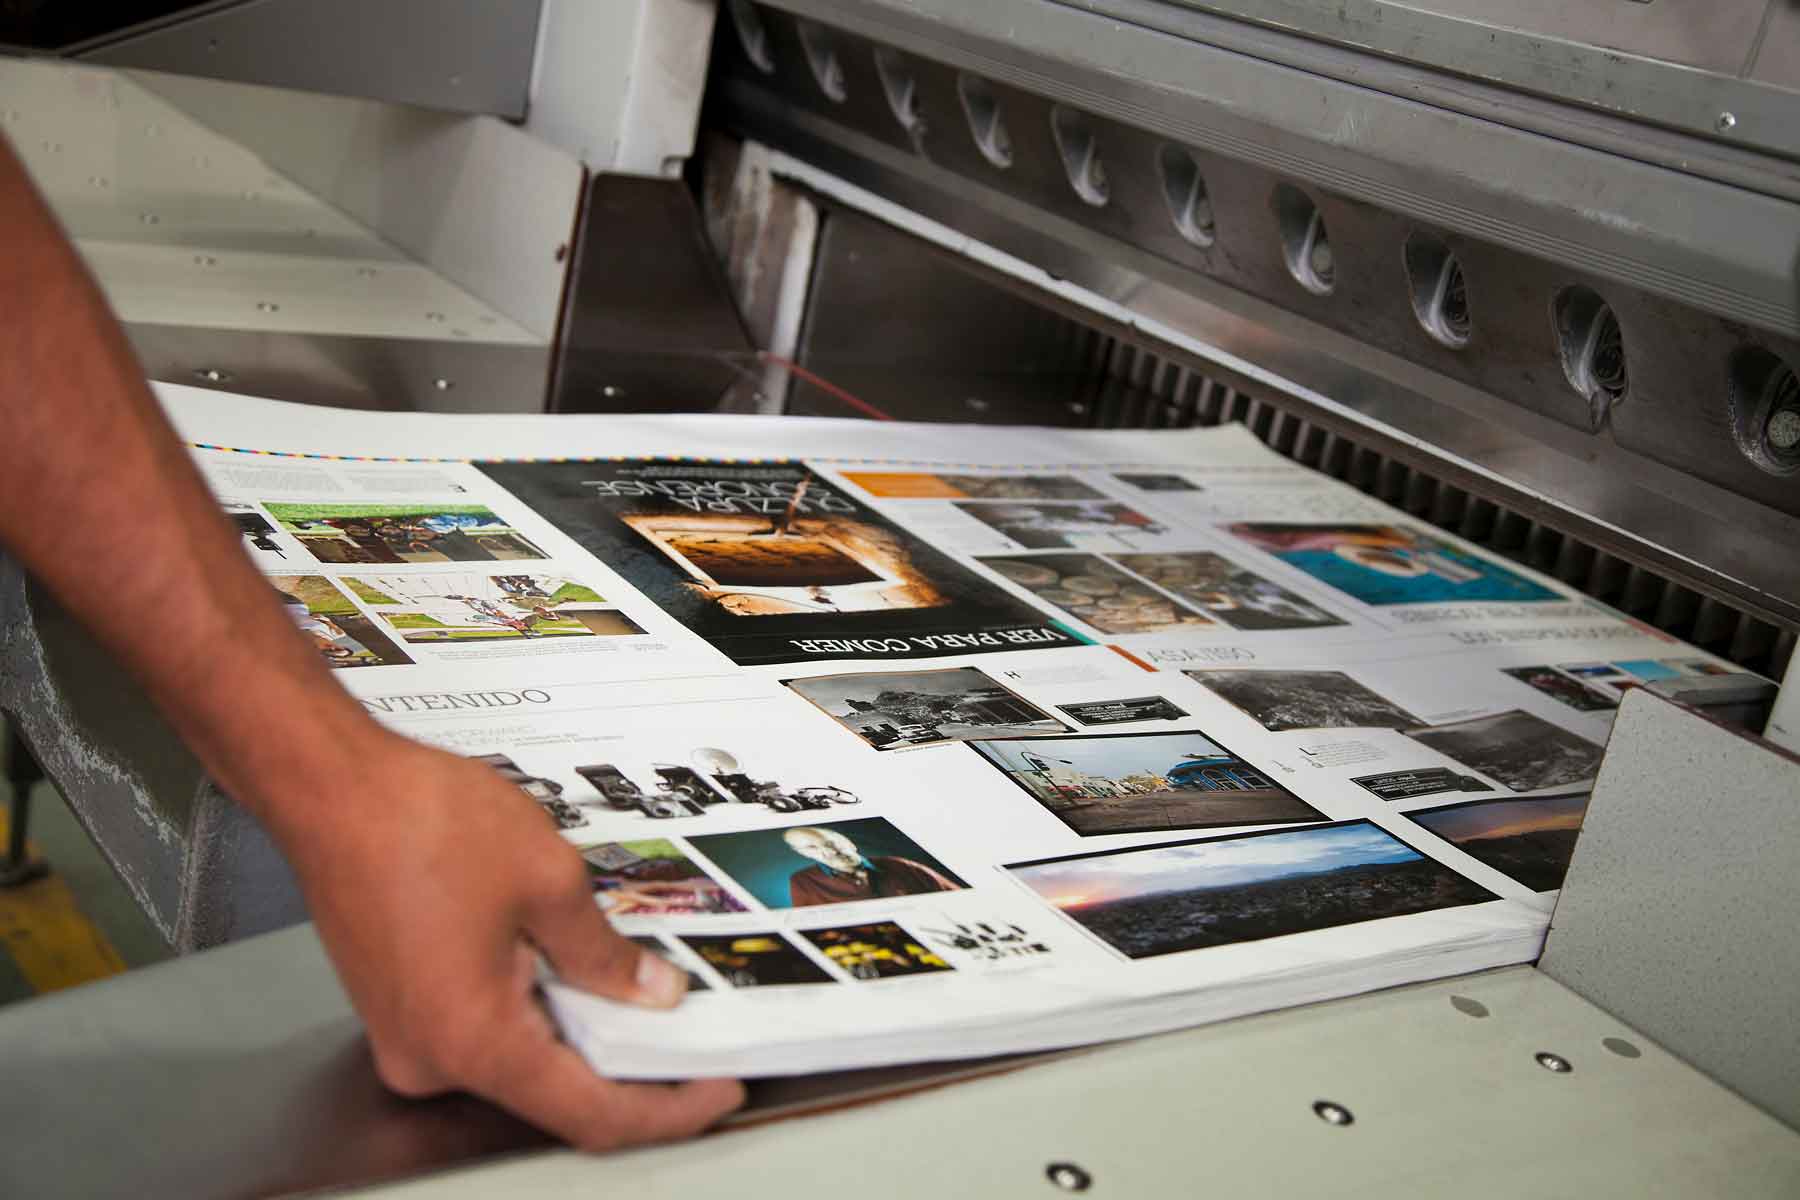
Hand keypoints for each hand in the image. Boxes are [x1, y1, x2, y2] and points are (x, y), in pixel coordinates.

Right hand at [270, 732, 744, 1149]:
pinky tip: (573, 969)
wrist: (332, 788)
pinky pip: (485, 1031)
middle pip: (557, 1094)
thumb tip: (649, 992)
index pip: (593, 1113)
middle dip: (630, 1067)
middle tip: (693, 1038)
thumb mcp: (550, 880)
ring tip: (641, 989)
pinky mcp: (401, 1012)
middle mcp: (432, 1059)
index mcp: (474, 1041)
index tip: (716, 1091)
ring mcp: (408, 1040)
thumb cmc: (416, 821)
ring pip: (521, 1061)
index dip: (667, 1109)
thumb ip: (606, 952)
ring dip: (582, 1031)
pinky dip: (537, 1009)